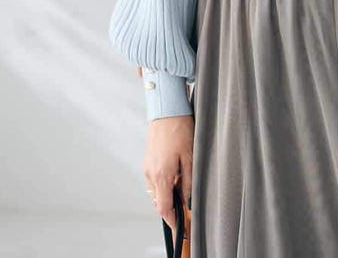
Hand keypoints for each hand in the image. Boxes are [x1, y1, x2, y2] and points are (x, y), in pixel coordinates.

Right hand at [143, 114, 193, 235]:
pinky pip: (154, 182)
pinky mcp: (147, 162)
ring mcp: (147, 168)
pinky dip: (163, 186)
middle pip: (159, 202)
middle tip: (184, 210)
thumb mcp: (190, 155)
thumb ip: (188, 179)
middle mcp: (151, 174)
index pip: (164, 208)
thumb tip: (188, 197)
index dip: (172, 221)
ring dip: (167, 196)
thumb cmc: (180, 128)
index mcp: (162, 175)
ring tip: (182, 191)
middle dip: (170, 209)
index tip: (180, 228)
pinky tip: (175, 178)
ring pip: (156, 192)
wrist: (166, 109)